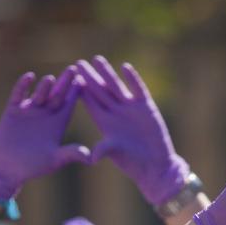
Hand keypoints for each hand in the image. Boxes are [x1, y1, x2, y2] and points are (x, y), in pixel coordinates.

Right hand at [0, 66, 89, 202]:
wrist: (7, 168)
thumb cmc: (32, 167)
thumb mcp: (54, 160)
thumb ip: (70, 154)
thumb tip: (90, 158)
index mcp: (58, 124)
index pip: (70, 105)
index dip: (77, 94)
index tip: (87, 81)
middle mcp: (45, 114)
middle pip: (57, 94)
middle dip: (65, 82)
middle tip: (74, 68)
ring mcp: (30, 110)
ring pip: (40, 93)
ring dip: (45, 86)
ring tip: (51, 79)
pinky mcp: (13, 110)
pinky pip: (18, 94)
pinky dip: (23, 86)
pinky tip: (29, 77)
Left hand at [75, 56, 190, 204]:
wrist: (155, 165)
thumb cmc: (134, 163)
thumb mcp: (117, 154)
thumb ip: (105, 150)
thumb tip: (92, 157)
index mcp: (105, 122)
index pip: (90, 102)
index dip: (81, 90)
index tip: (70, 77)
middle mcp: (115, 113)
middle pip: (100, 91)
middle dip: (89, 77)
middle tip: (78, 63)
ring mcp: (130, 109)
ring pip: (116, 86)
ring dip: (107, 73)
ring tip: (97, 59)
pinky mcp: (146, 107)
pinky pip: (138, 89)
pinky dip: (132, 79)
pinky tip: (125, 67)